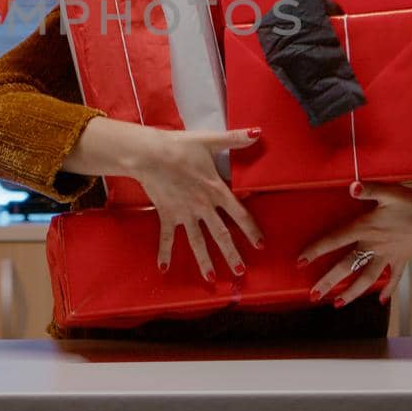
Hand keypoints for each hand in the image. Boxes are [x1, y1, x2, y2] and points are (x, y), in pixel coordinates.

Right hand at [63, 118, 264, 279]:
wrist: (150, 154)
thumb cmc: (181, 146)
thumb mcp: (210, 141)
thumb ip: (235, 139)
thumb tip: (258, 132)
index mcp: (216, 190)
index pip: (239, 214)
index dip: (251, 230)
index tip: (260, 245)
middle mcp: (203, 206)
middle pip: (221, 234)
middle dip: (232, 253)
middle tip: (241, 271)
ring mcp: (184, 213)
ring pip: (197, 241)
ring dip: (204, 260)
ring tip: (212, 277)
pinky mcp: (167, 215)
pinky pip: (167, 237)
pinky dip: (164, 252)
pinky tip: (164, 268)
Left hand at [297, 181, 411, 307]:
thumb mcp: (392, 192)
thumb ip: (370, 189)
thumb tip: (352, 187)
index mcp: (366, 228)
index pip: (335, 240)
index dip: (317, 250)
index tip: (300, 262)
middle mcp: (373, 245)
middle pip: (346, 266)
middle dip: (329, 281)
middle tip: (313, 294)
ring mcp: (388, 255)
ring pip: (366, 277)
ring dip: (352, 292)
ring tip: (337, 304)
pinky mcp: (402, 259)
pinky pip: (393, 278)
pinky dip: (387, 290)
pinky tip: (380, 301)